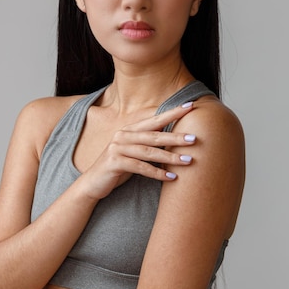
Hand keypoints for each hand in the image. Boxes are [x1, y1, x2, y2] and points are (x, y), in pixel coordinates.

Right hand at [81, 102, 196, 199]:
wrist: (93, 183)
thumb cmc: (119, 167)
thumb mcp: (134, 153)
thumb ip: (149, 144)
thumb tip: (175, 139)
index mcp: (130, 130)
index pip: (155, 119)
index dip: (173, 112)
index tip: (191, 105)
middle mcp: (123, 135)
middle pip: (154, 135)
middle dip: (176, 136)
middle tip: (194, 138)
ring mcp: (117, 148)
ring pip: (149, 152)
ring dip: (170, 157)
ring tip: (188, 160)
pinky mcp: (114, 162)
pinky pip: (140, 167)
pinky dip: (157, 173)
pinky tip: (171, 177)